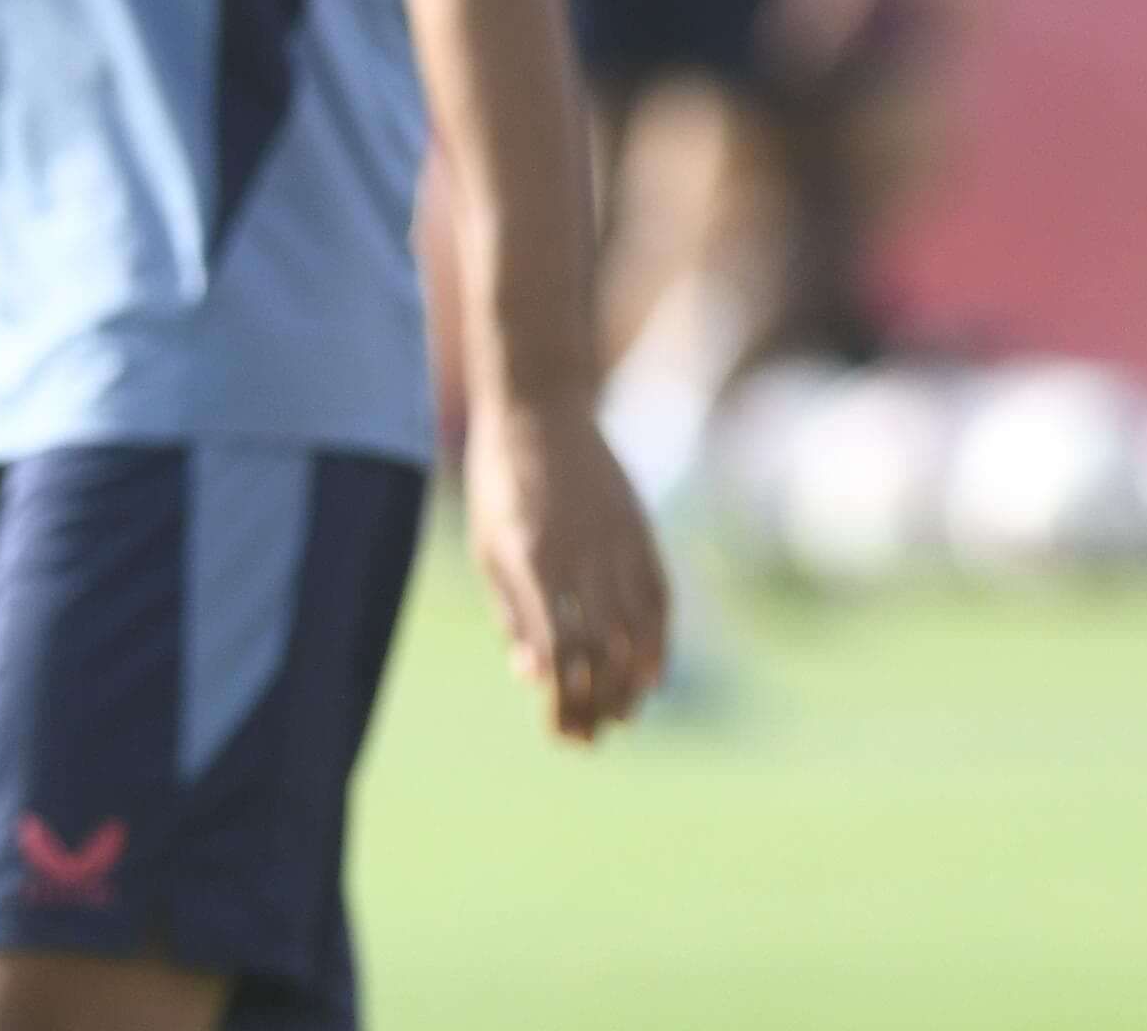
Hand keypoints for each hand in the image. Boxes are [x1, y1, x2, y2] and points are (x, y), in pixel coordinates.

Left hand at [464, 392, 669, 741]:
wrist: (540, 408)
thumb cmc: (500, 482)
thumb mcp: (487, 547)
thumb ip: (512, 613)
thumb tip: (537, 676)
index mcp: (530, 560)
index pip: (559, 653)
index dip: (564, 702)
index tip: (560, 732)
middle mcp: (579, 556)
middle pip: (601, 653)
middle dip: (596, 705)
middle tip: (588, 738)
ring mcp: (617, 544)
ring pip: (637, 633)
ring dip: (631, 685)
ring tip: (619, 717)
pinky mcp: (642, 533)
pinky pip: (660, 601)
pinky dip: (659, 644)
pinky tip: (652, 676)